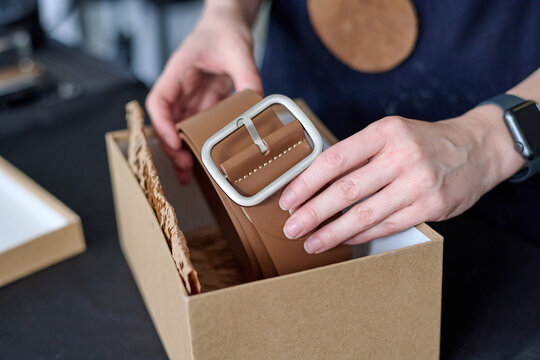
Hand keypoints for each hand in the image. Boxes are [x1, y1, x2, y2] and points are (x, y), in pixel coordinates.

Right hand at [146, 5, 261, 182]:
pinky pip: (199, 126)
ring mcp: (192, 96)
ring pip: (180, 128)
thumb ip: (247, 75)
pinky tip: (207, 160)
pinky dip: (200, 143)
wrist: (229, 24)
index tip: (175, 143)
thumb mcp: (238, 50)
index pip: (159, 102)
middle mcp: (180, 87)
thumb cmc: (225, 30)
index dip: (162, 125)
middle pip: (167, 122)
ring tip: (189, 175)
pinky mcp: (205, 102)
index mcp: (178, 71)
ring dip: (183, 150)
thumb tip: (257, 102)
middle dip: (172, 147)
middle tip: (184, 168)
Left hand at [279, 107, 524, 252]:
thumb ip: (357, 154)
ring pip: (365, 214)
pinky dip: (362, 235)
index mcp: (384, 132)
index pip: (334, 159)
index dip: (306, 183)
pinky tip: (344, 240)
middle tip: (291, 229)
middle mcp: (402, 155)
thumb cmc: (422, 142)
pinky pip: (387, 225)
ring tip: (312, 243)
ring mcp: (419, 182)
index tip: (287, 201)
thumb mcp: (390, 133)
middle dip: (313, 213)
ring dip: (333, 232)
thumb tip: (313, 182)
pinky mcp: (432, 206)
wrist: (477, 148)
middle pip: (346, 190)